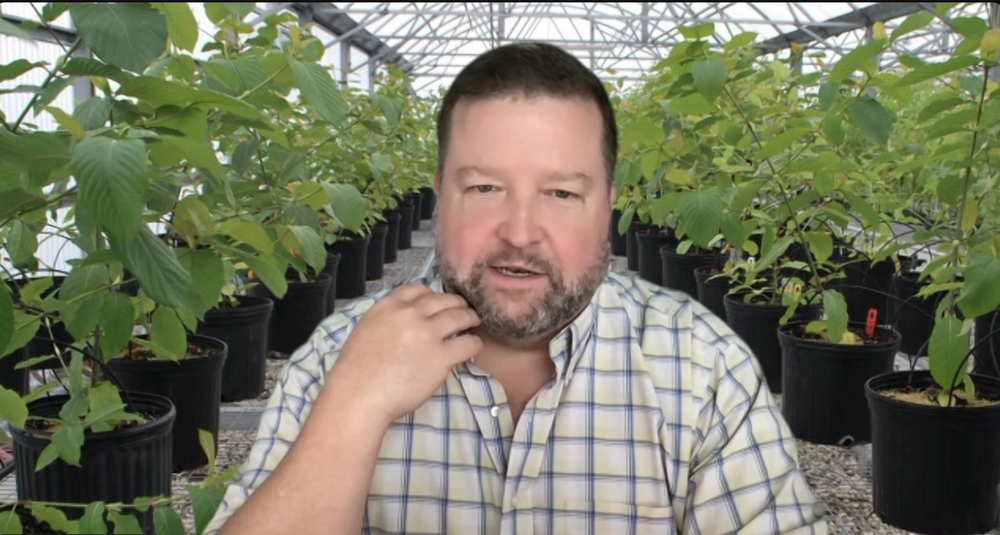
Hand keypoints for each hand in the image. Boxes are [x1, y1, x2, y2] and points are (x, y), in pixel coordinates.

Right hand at [324, 283, 482, 424]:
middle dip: (456, 304)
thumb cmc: (356, 371)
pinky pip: (468, 344)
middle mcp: (411, 314)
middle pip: (444, 300)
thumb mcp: (367, 330)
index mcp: (389, 306)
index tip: (438, 304)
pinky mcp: (441, 356)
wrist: (359, 395)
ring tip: (473, 323)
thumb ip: (388, 320)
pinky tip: (473, 347)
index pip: (418, 289)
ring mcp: (428, 334)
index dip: (432, 295)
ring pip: (460, 317)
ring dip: (470, 318)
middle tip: (463, 311)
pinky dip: (474, 343)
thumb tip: (406, 322)